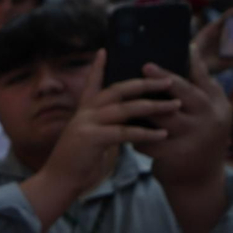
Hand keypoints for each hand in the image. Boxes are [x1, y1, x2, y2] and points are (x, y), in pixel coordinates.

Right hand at [37, 51, 175, 199]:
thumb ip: (105, 126)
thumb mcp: (90, 139)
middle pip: (119, 90)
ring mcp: (86, 124)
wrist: (57, 182)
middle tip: (170, 80)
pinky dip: (146, 133)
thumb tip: (128, 120)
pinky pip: (124, 132)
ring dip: (154, 106)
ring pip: (125, 108)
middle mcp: (85, 112)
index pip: (93, 83)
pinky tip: (162, 134)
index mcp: (83, 111)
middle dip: (146, 83)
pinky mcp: (90, 138)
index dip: (98, 66)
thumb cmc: (77, 163)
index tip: (105, 50)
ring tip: (175, 105)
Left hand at [137, 53, 231, 189]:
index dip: (191, 60)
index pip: (203, 77)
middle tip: (145, 65)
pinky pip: (150, 140)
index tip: (181, 44)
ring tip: (127, 98)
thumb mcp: (206, 115)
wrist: (199, 182)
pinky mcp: (178, 154)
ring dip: (142, 108)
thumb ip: (196, 92)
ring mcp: (196, 136)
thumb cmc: (196, 140)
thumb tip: (181, 59)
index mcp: (217, 104)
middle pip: (182, 92)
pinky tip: (128, 134)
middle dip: (163, 77)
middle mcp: (210, 118)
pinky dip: (138, 136)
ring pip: (162, 115)